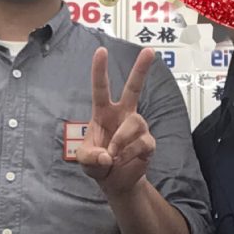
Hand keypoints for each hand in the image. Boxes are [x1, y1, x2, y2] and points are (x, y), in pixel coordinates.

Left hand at [77, 47, 156, 195]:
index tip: (102, 51)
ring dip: (121, 140)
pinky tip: (121, 160)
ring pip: (134, 123)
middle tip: (149, 51)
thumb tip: (107, 156)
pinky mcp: (148, 142)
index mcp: (103, 112)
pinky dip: (128, 153)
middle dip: (141, 70)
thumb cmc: (97, 163)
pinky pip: (141, 143)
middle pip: (134, 88)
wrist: (115, 181)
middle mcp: (123, 114)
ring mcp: (137, 126)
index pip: (101, 88)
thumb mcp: (84, 160)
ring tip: (112, 155)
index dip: (100, 70)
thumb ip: (91, 157)